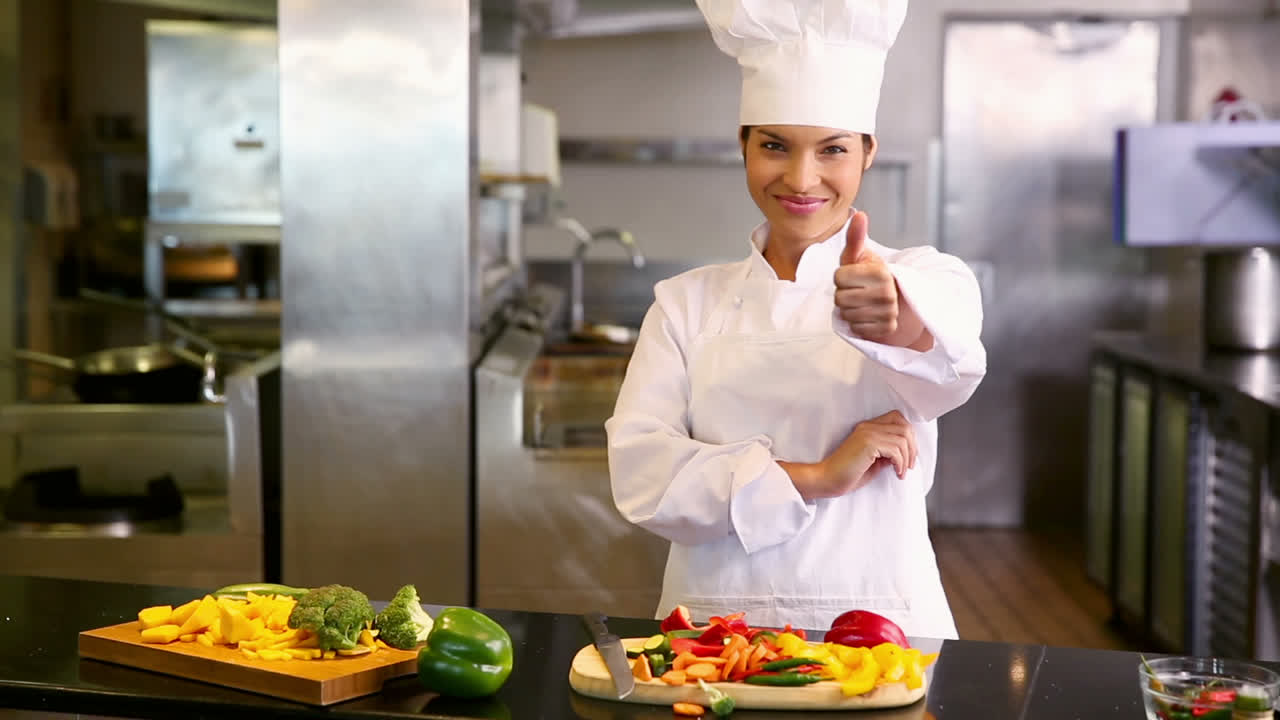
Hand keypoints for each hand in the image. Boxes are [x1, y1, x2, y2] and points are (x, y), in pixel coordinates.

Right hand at [782, 411, 916, 500]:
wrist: (826, 479)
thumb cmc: (847, 474)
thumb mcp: (873, 462)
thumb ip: (887, 454)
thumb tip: (904, 454)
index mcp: (868, 427)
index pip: (897, 418)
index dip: (908, 436)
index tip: (907, 457)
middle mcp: (868, 426)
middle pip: (905, 426)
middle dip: (913, 448)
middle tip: (909, 466)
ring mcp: (867, 433)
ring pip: (903, 438)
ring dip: (907, 458)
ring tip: (901, 472)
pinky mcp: (868, 443)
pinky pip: (896, 449)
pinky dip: (900, 463)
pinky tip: (896, 473)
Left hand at [834, 212, 927, 347]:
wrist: (894, 298)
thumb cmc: (868, 275)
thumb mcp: (859, 256)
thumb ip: (855, 238)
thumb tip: (859, 215)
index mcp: (881, 272)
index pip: (838, 278)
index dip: (841, 277)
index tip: (854, 276)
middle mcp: (887, 293)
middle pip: (839, 299)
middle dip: (843, 295)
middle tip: (857, 291)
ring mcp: (888, 313)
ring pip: (846, 315)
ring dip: (849, 310)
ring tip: (861, 303)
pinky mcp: (886, 329)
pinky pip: (856, 329)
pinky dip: (857, 324)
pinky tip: (866, 315)